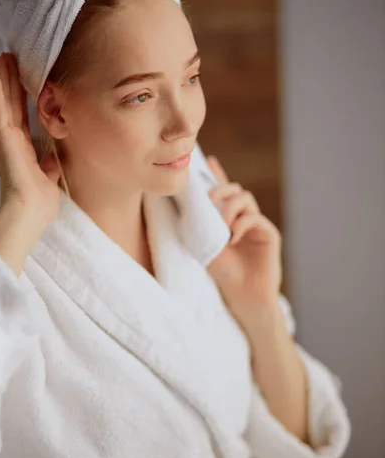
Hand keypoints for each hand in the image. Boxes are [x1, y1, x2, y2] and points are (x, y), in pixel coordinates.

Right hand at [0, 53, 60, 224]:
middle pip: (12, 103)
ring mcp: (7, 137)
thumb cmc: (40, 202)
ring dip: (2, 78)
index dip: (22, 97)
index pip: (23, 116)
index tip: (23, 79)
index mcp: (24, 149)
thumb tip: (54, 159)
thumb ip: (50, 166)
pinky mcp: (3, 136)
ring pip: (4, 100)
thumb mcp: (49, 179)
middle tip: (7, 57)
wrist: (31, 210)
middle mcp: (13, 140)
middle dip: (10, 80)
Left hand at [206, 155, 282, 328]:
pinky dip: (241, 224)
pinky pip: (254, 218)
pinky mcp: (269, 233)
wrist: (244, 297)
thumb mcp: (206, 246)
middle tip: (208, 201)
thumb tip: (189, 204)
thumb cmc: (224, 274)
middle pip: (235, 190)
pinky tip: (232, 239)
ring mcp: (257, 225)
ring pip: (245, 199)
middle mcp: (244, 218)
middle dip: (220, 190)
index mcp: (228, 220)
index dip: (217, 174)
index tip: (209, 160)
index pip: (224, 193)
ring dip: (229, 208)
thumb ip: (202, 225)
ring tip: (222, 225)